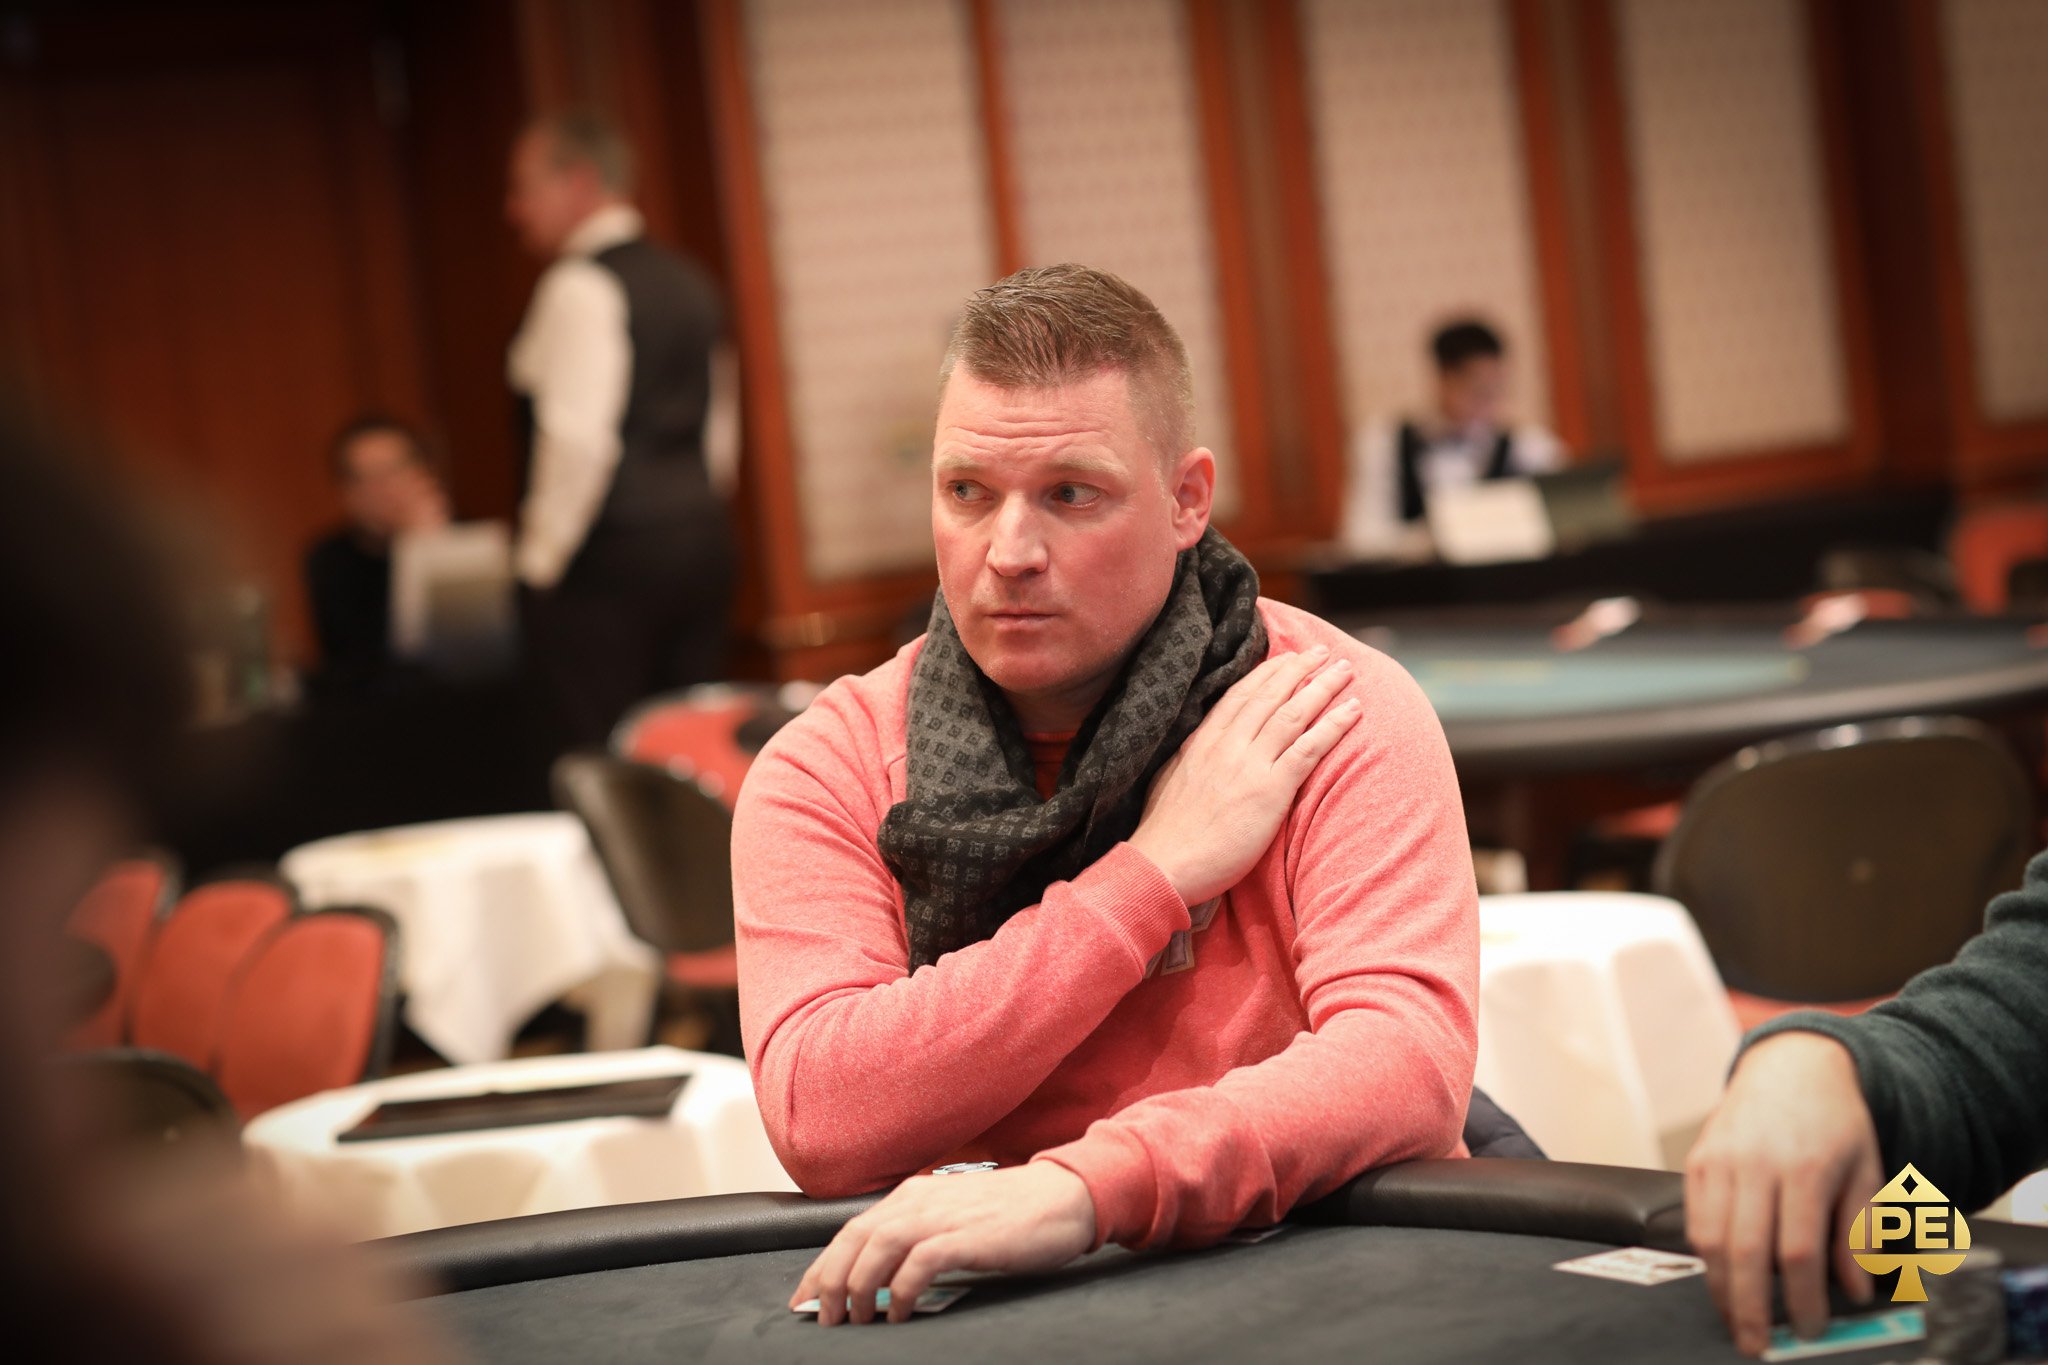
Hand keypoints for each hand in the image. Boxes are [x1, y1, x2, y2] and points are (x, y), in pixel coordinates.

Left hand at [792, 1162, 1094, 1324]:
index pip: (850, 1230)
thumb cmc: (1012, 1214)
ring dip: (856, 1288)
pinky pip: (917, 1265)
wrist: (1065, 1197)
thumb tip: (882, 1277)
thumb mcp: (953, 1217)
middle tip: (823, 1319)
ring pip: (877, 1249)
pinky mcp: (966, 1236)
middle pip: (854, 1239)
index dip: (821, 1266)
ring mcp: (942, 1216)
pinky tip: (896, 1315)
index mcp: (913, 1195)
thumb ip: (918, 1237)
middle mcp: (920, 1200)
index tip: (805, 1299)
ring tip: (854, 1322)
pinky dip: (898, 1292)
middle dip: (829, 1282)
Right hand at [1129, 645, 1362, 905]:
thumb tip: (1200, 745)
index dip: (1268, 673)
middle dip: (1299, 669)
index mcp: (1202, 740)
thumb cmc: (1166, 834)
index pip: (1240, 695)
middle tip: (1323, 652)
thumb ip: (1191, 756)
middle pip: (1271, 695)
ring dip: (1323, 687)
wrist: (1165, 863)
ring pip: (1294, 713)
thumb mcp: (1169, 779)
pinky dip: (1333, 725)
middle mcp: (1227, 744)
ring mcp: (1249, 764)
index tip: (1286, 658)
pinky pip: (1309, 748)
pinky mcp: (1270, 790)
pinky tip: (1353, 711)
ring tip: (1345, 671)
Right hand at [1685, 1032, 1882, 1356]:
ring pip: (1709, 1240)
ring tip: (1738, 1320)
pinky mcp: (1696, 1160)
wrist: (1792, 1066)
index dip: (1803, 1298)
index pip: (1798, 1249)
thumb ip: (1859, 1233)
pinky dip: (1705, 1257)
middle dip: (1750, 1308)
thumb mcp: (1867, 1172)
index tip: (1810, 1328)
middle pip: (1744, 1251)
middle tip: (1757, 1344)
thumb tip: (1854, 1289)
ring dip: (1721, 1290)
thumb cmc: (1835, 1122)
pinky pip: (1694, 1220)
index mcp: (1807, 1167)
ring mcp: (1720, 1159)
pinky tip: (1723, 1278)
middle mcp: (1756, 1162)